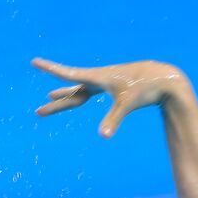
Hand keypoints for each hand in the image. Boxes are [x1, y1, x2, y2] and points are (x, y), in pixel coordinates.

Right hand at [32, 58, 186, 136]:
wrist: (163, 79)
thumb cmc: (145, 89)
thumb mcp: (126, 104)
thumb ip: (112, 120)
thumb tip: (103, 136)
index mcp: (97, 78)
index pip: (68, 75)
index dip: (50, 69)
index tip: (34, 61)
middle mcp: (97, 79)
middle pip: (71, 92)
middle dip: (55, 104)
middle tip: (38, 112)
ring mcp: (104, 82)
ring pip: (79, 91)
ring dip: (64, 95)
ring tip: (49, 96)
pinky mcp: (112, 86)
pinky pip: (90, 91)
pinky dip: (81, 94)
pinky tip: (79, 95)